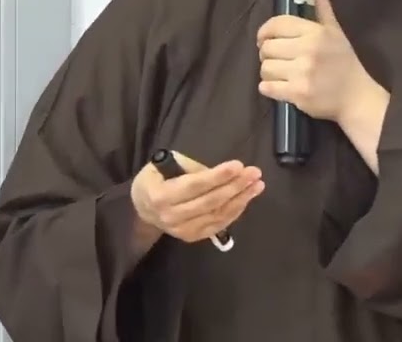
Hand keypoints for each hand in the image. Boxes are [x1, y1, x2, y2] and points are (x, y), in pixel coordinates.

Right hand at [130, 151, 263, 243]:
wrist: (144, 207)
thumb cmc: (157, 179)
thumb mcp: (167, 164)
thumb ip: (192, 168)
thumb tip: (223, 173)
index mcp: (161, 195)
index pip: (195, 185)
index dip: (218, 176)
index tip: (239, 165)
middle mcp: (171, 216)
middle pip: (210, 201)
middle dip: (236, 186)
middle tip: (255, 173)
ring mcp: (181, 230)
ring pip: (217, 215)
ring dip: (241, 199)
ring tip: (257, 185)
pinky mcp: (191, 237)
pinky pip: (218, 225)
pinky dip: (234, 211)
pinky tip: (246, 199)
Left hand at [256, 0, 378, 122]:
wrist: (356, 97)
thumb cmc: (345, 63)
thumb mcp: (337, 32)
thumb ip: (323, 9)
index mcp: (316, 32)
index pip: (277, 24)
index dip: (264, 31)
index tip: (263, 39)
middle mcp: (308, 50)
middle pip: (267, 48)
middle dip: (267, 54)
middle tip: (275, 58)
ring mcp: (302, 73)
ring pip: (265, 68)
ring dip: (268, 72)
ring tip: (279, 73)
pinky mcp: (297, 93)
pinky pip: (267, 87)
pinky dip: (268, 87)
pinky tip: (277, 87)